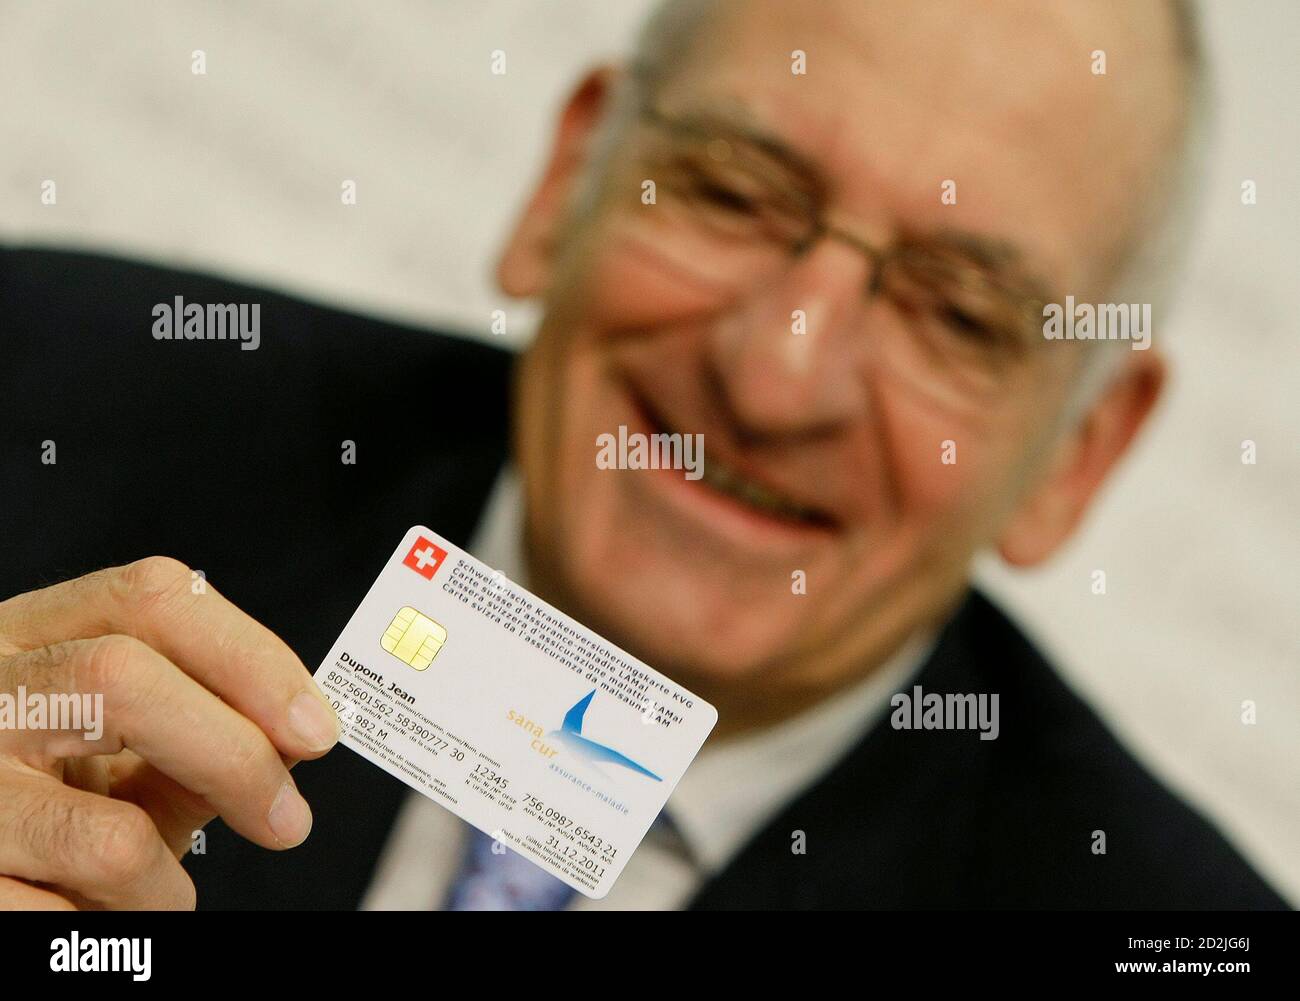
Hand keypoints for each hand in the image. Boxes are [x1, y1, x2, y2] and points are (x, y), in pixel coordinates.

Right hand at [0, 557, 339, 908]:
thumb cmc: (60, 798)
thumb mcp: (125, 749)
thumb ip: (205, 728)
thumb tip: (297, 737)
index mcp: (37, 635)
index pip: (152, 599)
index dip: (251, 657)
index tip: (315, 726)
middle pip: (122, 681)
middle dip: (235, 757)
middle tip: (288, 820)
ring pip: (108, 836)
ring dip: (163, 884)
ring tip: (156, 891)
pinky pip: (64, 919)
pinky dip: (109, 930)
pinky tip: (86, 912)